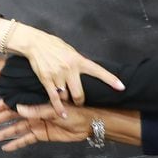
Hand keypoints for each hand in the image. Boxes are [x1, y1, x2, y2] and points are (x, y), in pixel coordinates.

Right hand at [0, 99, 91, 150]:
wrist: (89, 123)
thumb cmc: (75, 110)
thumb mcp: (55, 108)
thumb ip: (37, 109)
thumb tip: (17, 109)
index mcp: (37, 102)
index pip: (16, 103)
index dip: (3, 105)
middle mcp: (35, 112)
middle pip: (13, 116)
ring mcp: (37, 124)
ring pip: (17, 129)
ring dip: (4, 133)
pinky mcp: (42, 135)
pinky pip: (26, 139)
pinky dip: (16, 143)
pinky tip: (6, 147)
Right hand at [6, 23, 124, 113]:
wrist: (36, 44)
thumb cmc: (54, 45)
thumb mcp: (70, 51)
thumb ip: (78, 62)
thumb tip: (86, 71)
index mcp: (78, 60)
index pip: (98, 70)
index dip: (110, 79)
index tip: (121, 87)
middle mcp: (70, 69)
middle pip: (79, 93)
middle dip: (80, 101)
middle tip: (80, 102)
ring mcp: (58, 76)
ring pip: (66, 96)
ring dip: (67, 101)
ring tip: (66, 101)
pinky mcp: (47, 80)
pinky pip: (54, 98)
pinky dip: (59, 108)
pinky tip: (62, 114)